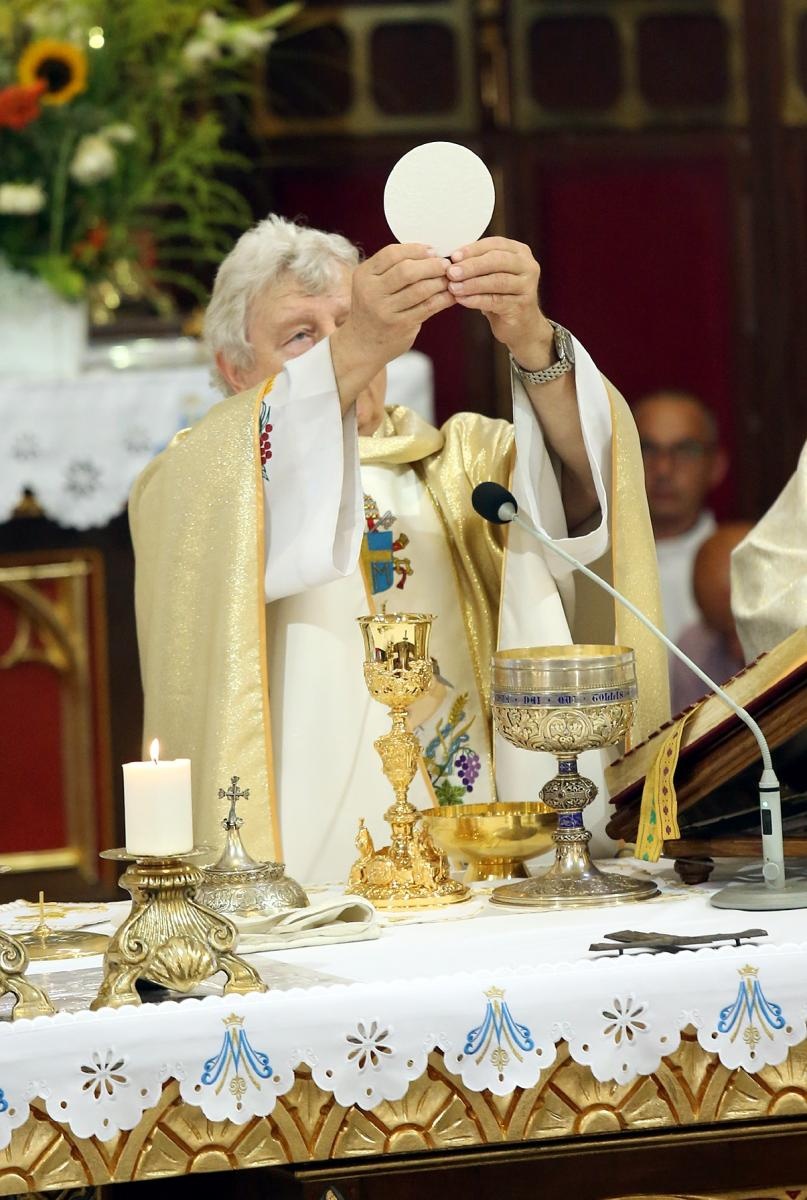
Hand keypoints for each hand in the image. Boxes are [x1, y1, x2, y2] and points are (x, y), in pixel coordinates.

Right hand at [331, 244, 453, 401]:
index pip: (391, 253)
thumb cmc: (373, 309)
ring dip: (439, 282)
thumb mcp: (372, 285)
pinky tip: (450, 295)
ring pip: (420, 289)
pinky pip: (427, 307)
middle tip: (446, 265)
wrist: (363, 345)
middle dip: (431, 265)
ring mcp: (385, 311)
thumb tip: (431, 252)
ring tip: (449, 280)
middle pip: (407, 271)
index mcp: (364, 275)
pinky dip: (443, 299)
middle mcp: (371, 292)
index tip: (433, 251)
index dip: (416, 249)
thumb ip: (392, 268)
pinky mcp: (400, 325)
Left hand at [446, 237, 554, 368]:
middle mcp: (528, 266)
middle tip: (451, 272)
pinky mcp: (521, 306)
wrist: (522, 326)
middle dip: (472, 266)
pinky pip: (496, 301)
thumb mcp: (492, 275)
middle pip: (497, 261)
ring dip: (472, 284)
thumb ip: (478, 264)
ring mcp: (527, 286)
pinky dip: (476, 300)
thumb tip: (451, 259)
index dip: (473, 249)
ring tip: (453, 287)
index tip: (454, 256)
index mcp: (519, 252)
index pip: (495, 244)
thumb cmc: (502, 296)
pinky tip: (462, 300)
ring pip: (497, 281)